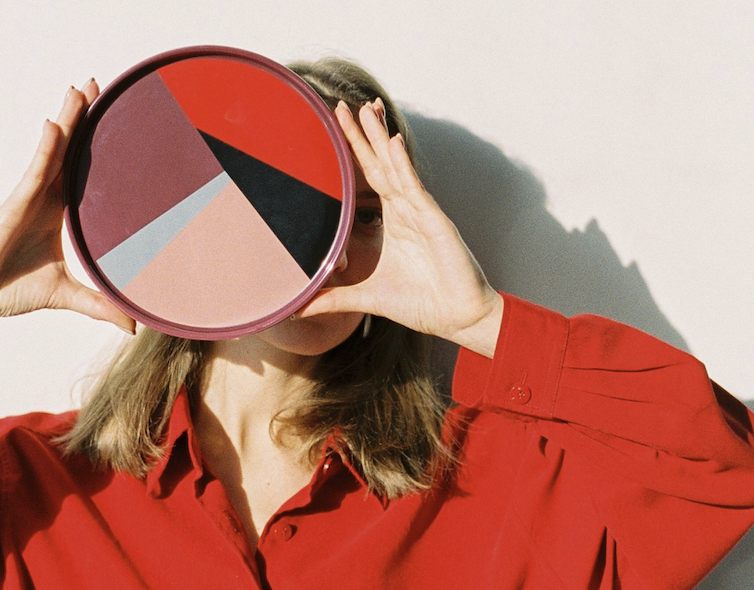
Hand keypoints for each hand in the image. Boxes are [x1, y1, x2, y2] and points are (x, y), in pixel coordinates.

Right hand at [0, 79, 135, 330]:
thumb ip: (100, 306)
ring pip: (51, 151)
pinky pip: (34, 172)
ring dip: (67, 120)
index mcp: (57, 211)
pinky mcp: (13, 205)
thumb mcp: (68, 295)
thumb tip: (133, 328)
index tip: (116, 119)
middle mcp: (43, 198)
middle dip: (82, 117)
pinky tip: (55, 125)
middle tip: (101, 86)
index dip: (95, 143)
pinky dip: (45, 149)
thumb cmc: (12, 291)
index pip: (81, 169)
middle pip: (67, 150)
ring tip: (83, 89)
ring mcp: (27, 198)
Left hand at [298, 99, 502, 356]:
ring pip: (396, 169)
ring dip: (380, 139)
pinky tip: (392, 144)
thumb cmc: (421, 304)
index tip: (334, 130)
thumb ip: (332, 299)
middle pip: (379, 165)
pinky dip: (403, 166)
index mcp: (392, 223)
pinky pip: (415, 189)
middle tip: (340, 106)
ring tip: (365, 110)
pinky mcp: (435, 222)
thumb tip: (296, 308)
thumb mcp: (365, 298)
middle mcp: (406, 211)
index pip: (368, 180)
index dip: (354, 155)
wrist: (458, 318)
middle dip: (361, 136)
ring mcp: (421, 214)